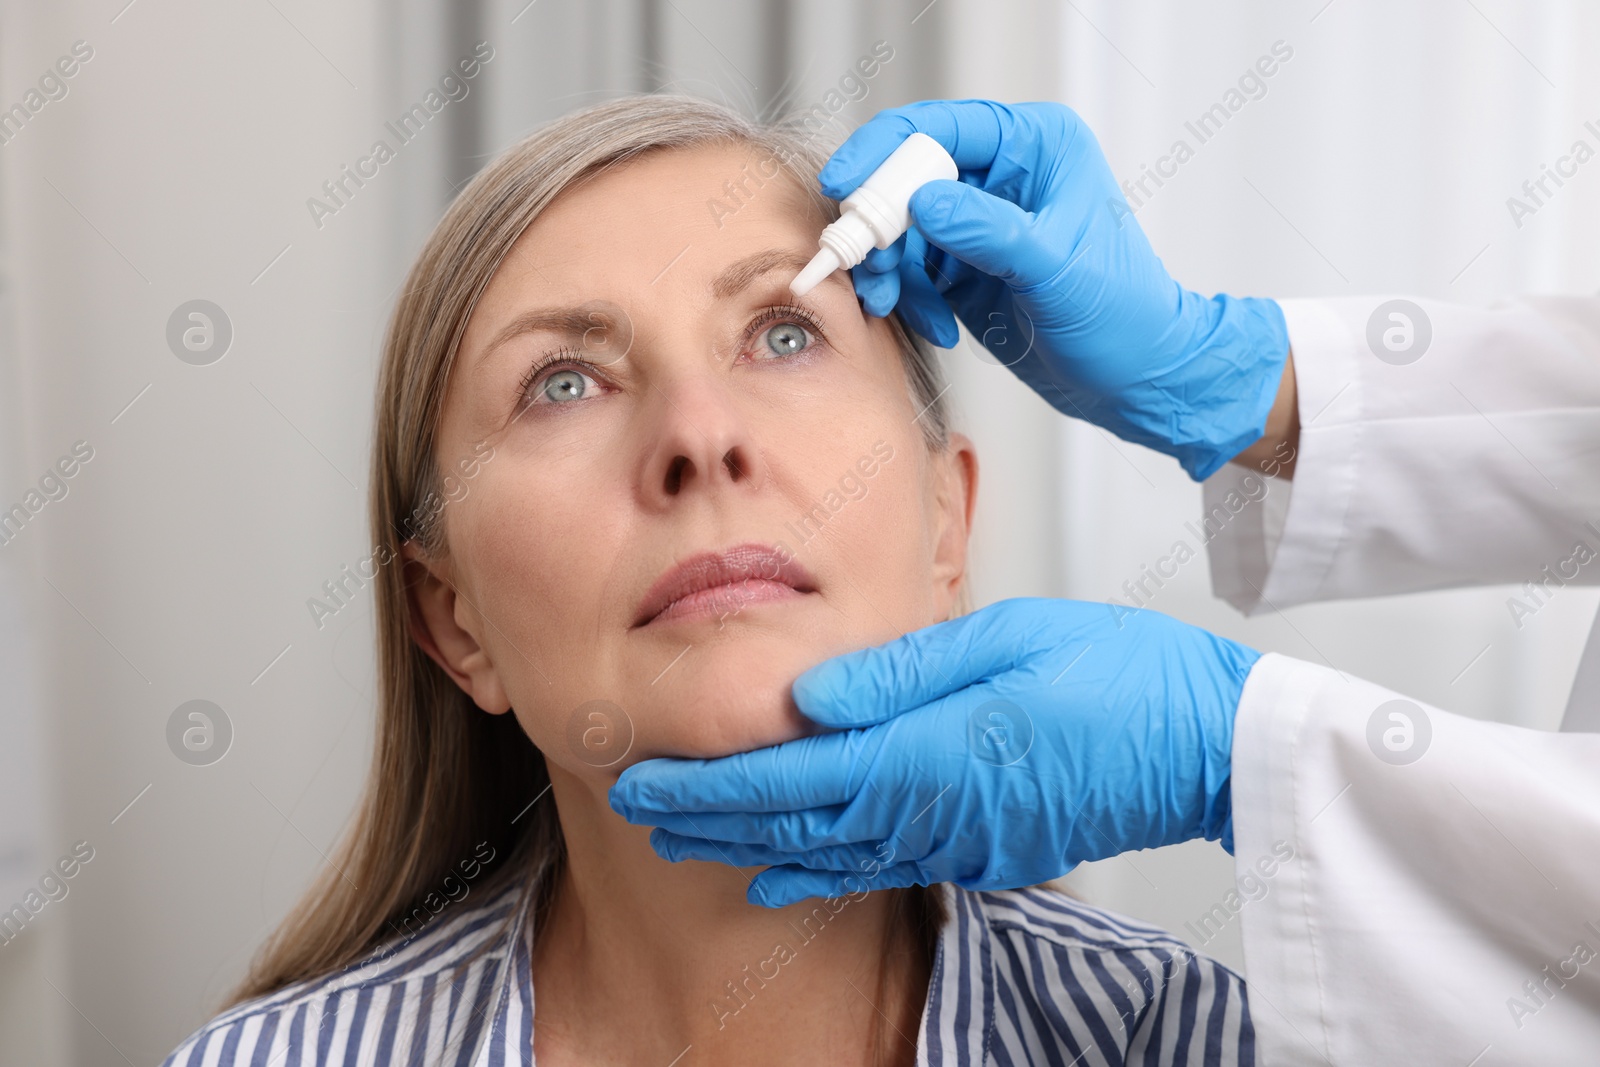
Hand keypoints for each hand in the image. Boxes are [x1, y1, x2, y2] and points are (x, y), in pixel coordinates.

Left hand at [608, 598, 1259, 906]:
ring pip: (826, 852)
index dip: (709, 784)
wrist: (1207, 745)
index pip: (789, 778)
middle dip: (710, 818)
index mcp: (928, 752)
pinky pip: (877, 867)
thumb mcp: (1005, 641)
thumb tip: (805, 694)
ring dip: (750, 846)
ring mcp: (958, 841)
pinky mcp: (983, 851)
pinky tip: (782, 878)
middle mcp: (932, 811)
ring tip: (688, 839)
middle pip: (794, 823)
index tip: (644, 777)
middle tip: (638, 806)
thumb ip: (898, 673)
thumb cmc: (1121, 678)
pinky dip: (817, 872)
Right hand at [820, 99, 1289, 480]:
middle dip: (880, 225)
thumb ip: (989, 231)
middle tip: (864, 266)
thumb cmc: (1124, 316)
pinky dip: (910, 298)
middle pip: (907, 177)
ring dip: (889, 270)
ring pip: (901, 228)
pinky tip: (938, 328)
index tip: (844, 187)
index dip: (884, 151)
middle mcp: (1003, 175)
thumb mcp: (1057, 271)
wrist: (1135, 379)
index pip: (941, 128)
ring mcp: (979, 222)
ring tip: (894, 307)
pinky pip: (911, 270)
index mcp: (1035, 147)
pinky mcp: (964, 266)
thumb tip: (924, 202)